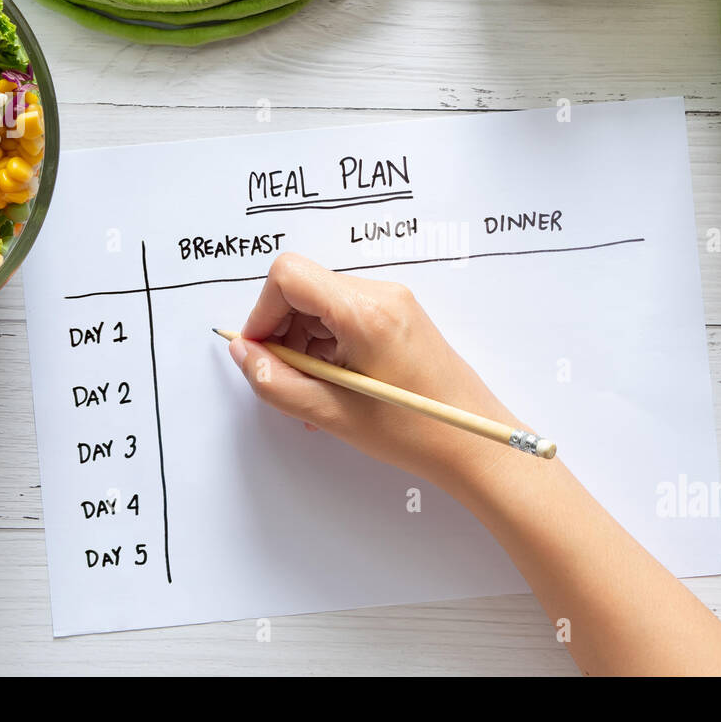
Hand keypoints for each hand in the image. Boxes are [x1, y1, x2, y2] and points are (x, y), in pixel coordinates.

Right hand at [227, 253, 527, 491]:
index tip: (260, 352)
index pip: (289, 276)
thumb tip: (244, 353)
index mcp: (366, 312)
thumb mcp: (332, 414)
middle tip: (287, 381)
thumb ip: (277, 381)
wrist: (476, 444)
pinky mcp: (400, 317)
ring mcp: (395, 303)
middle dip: (283, 332)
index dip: (263, 313)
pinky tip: (334, 387)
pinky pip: (346, 317)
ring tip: (313, 394)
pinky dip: (328, 346)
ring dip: (304, 344)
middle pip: (305, 289)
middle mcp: (382, 295)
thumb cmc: (416, 431)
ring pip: (322, 304)